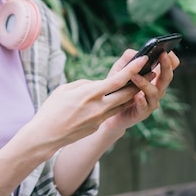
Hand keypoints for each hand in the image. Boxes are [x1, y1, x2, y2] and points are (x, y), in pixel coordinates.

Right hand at [23, 55, 152, 155]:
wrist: (46, 135)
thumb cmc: (52, 109)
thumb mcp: (65, 89)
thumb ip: (85, 85)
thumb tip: (97, 85)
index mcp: (89, 94)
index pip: (117, 80)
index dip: (132, 69)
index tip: (143, 60)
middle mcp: (98, 107)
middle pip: (127, 94)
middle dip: (140, 82)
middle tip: (150, 72)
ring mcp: (99, 119)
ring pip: (121, 105)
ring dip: (131, 94)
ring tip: (137, 84)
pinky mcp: (97, 127)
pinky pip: (109, 113)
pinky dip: (114, 105)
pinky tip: (113, 100)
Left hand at [103, 49, 180, 132]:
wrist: (111, 110)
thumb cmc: (118, 87)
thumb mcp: (121, 69)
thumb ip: (128, 59)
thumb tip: (137, 53)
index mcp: (155, 77)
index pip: (170, 67)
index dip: (171, 59)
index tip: (166, 49)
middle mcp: (157, 89)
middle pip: (167, 77)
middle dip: (165, 66)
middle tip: (161, 54)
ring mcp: (151, 101)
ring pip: (155, 92)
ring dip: (145, 83)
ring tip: (134, 76)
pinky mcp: (142, 113)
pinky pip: (144, 106)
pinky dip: (142, 101)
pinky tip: (137, 96)